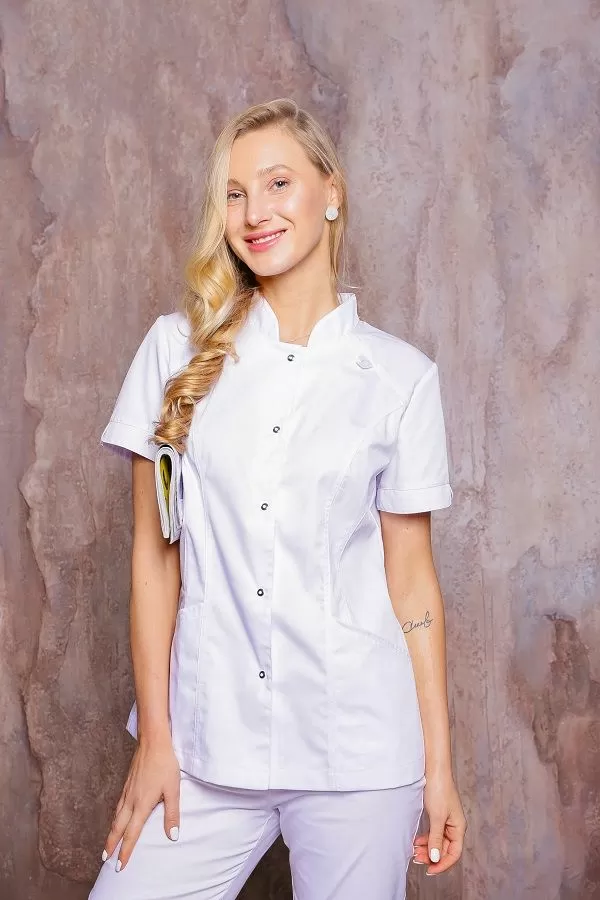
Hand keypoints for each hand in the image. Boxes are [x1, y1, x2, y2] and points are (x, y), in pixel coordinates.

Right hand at [102, 734, 180, 870]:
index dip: (125, 851)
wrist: (153, 742)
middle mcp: (131, 800)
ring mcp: (127, 791)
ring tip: (108, 842)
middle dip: (111, 845)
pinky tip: (117, 816)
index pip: (131, 834)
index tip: (120, 865)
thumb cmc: (165, 764)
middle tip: (105, 859)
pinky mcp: (127, 783)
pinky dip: (115, 816)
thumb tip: (172, 836)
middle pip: (117, 827)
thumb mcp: (173, 790)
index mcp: (142, 804)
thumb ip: (172, 814)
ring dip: (111, 831)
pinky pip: (118, 805)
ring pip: (116, 816)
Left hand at [412, 769, 466, 875]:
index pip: (454, 853)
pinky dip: (425, 839)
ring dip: (427, 848)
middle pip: (445, 849)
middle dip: (431, 856)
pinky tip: (416, 841)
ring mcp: (446, 821)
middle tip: (416, 858)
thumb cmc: (439, 790)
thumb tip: (435, 858)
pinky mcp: (438, 816)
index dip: (442, 864)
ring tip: (414, 851)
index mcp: (458, 828)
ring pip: (437, 842)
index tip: (429, 870)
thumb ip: (435, 838)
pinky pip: (433, 833)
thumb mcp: (437, 817)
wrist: (434, 769)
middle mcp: (454, 826)